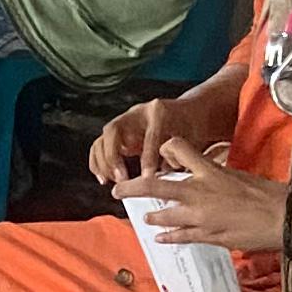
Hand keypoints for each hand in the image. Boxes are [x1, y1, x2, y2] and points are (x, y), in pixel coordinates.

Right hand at [93, 92, 210, 186]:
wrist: (190, 112)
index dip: (148, 158)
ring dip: (104, 162)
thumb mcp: (192, 138)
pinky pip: (100, 145)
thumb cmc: (193, 127)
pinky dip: (98, 162)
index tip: (148, 178)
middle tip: (122, 180)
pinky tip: (104, 177)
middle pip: (114, 130)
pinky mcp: (119, 132)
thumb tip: (166, 180)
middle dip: (114, 157)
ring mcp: (125, 120)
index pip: (149, 135)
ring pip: (103, 138)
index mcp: (159, 111)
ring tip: (112, 181)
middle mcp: (138, 112)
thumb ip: (179, 156)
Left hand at [131, 150, 287, 254]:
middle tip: (117, 190)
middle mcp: (199, 191)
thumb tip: (200, 172)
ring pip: (165, 215)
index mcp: (209, 170)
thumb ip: (214, 172)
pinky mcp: (209, 236)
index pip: (176, 148)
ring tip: (145, 217)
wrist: (282, 217)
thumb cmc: (265, 193)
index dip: (164, 149)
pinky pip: (181, 236)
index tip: (158, 153)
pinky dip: (168, 236)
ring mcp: (201, 216)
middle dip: (132, 188)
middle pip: (155, 185)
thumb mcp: (237, 173)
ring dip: (152, 216)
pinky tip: (159, 238)